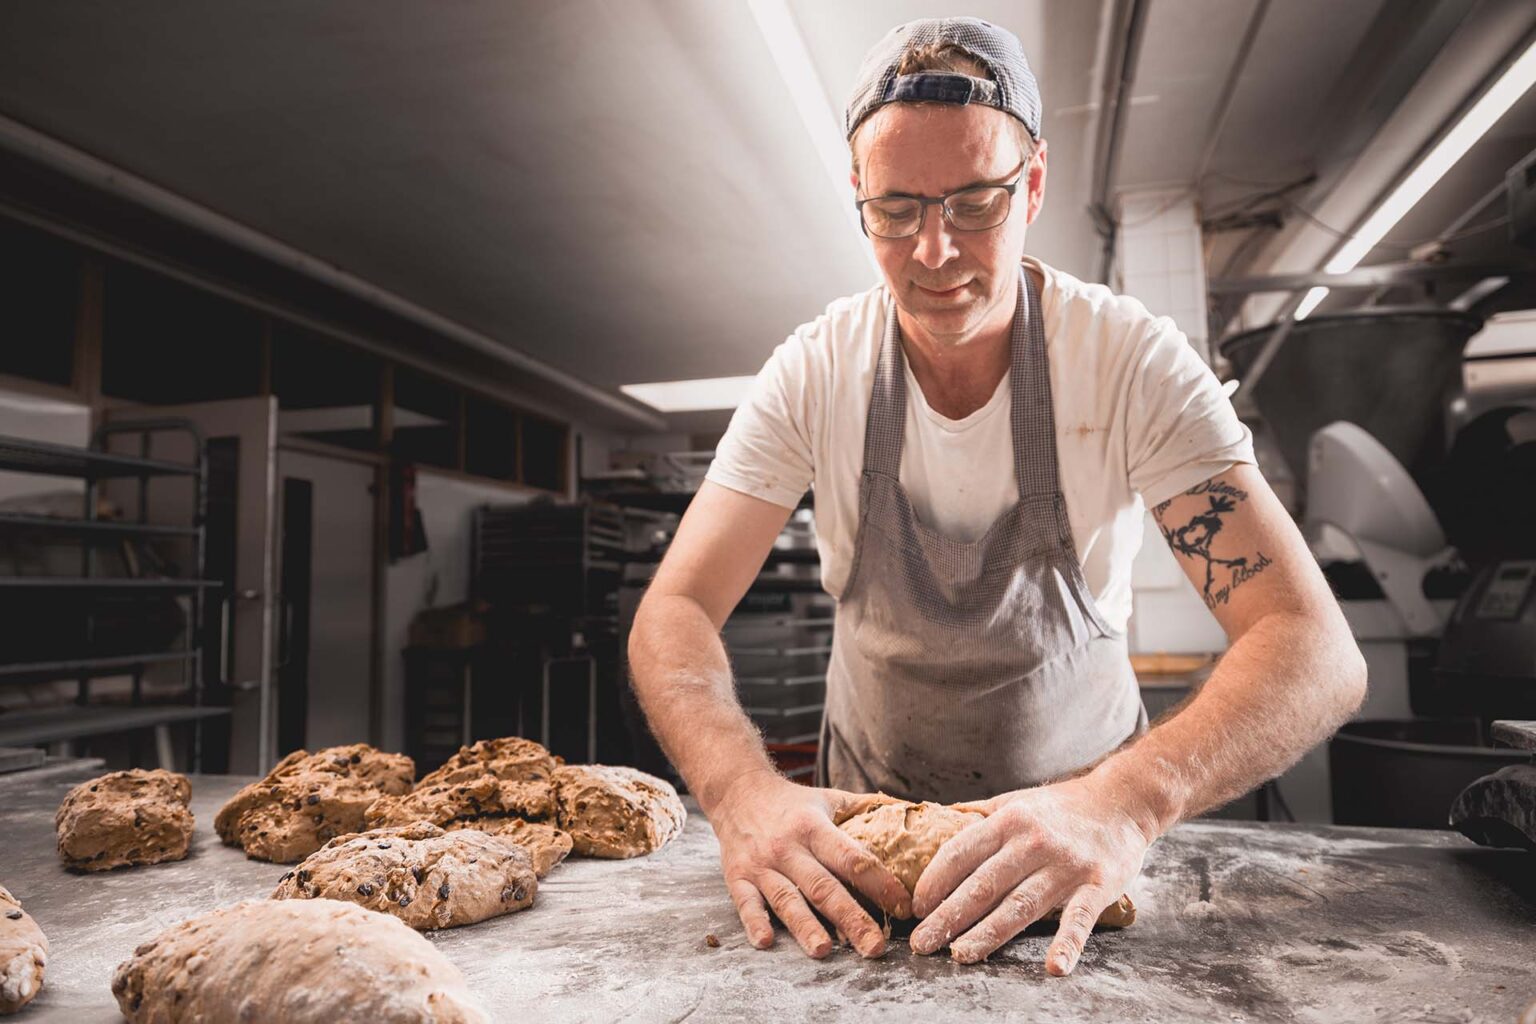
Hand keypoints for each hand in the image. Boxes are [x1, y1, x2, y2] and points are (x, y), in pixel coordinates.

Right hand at [709, 770, 911, 958]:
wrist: (737, 791)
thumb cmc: (793, 802)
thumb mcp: (830, 798)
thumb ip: (869, 808)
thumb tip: (919, 813)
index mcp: (814, 827)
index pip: (852, 858)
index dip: (879, 883)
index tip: (903, 907)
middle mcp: (788, 847)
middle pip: (823, 887)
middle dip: (851, 919)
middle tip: (874, 947)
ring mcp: (761, 865)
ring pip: (787, 900)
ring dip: (805, 927)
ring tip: (823, 951)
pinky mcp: (737, 878)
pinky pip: (746, 904)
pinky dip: (755, 923)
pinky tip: (766, 942)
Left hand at [908, 777, 1150, 973]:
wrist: (1123, 800)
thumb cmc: (1062, 806)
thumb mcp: (1016, 801)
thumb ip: (979, 817)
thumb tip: (933, 822)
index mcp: (1009, 820)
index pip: (961, 852)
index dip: (935, 881)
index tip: (917, 907)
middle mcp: (1034, 841)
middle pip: (983, 885)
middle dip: (948, 916)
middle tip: (922, 943)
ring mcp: (1066, 865)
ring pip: (1020, 906)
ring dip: (988, 934)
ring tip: (960, 955)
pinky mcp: (1098, 885)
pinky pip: (1080, 918)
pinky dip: (1068, 943)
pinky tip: (1054, 967)